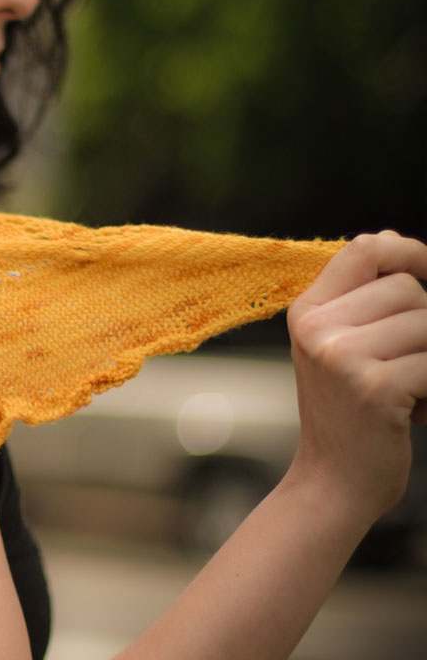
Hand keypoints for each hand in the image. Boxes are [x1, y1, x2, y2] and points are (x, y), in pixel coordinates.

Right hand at [285, 230, 426, 526]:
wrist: (334, 482)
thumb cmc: (349, 413)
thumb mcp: (338, 347)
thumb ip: (361, 298)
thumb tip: (391, 238)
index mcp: (307, 311)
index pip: (366, 249)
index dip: (409, 252)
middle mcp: (317, 327)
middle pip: (408, 289)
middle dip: (426, 325)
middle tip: (404, 366)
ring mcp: (341, 356)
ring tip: (410, 391)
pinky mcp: (372, 385)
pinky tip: (415, 411)